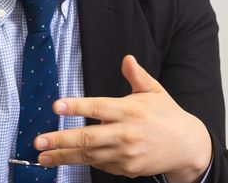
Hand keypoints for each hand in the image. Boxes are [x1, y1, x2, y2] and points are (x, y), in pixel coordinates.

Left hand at [34, 55, 211, 182]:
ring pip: (90, 156)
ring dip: (64, 157)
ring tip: (43, 156)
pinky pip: (100, 165)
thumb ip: (137, 75)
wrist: (188, 147)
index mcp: (130, 110)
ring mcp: (126, 154)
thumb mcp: (154, 91)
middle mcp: (126, 133)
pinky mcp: (127, 169)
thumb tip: (127, 59)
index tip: (56, 106)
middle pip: (89, 137)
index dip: (76, 107)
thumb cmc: (167, 115)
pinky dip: (83, 162)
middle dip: (61, 139)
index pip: (98, 107)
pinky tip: (65, 159)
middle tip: (39, 140)